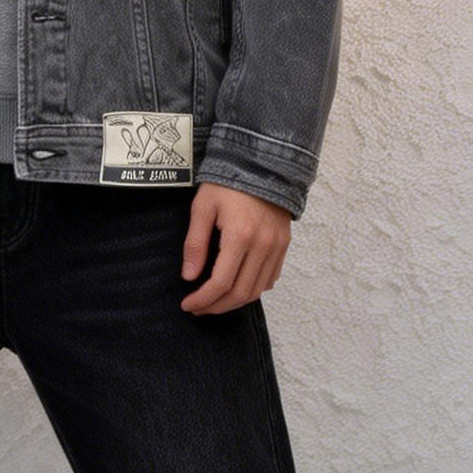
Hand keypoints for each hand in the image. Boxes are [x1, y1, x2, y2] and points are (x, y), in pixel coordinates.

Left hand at [179, 182, 290, 313]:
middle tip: (198, 308)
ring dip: (234, 302)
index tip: (188, 305)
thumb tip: (189, 276)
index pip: (221, 282)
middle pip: (240, 293)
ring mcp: (276, 247)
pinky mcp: (284, 245)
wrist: (260, 164)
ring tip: (214, 302)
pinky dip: (252, 290)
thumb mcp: (203, 206)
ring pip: (257, 291)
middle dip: (216, 306)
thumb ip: (195, 243)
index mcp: (240, 235)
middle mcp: (262, 245)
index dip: (203, 299)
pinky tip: (236, 287)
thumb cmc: (227, 182)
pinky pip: (269, 279)